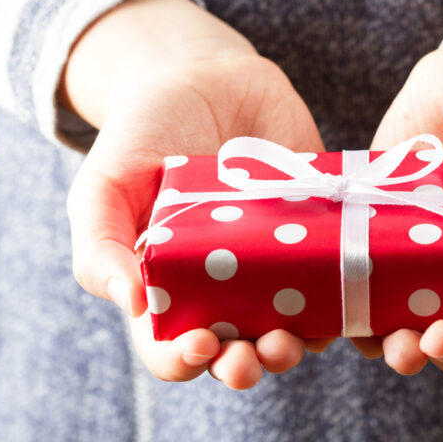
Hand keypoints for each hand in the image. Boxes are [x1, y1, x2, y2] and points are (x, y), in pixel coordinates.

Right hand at [62, 0, 332, 388]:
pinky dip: (342, 295)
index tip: (200, 344)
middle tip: (258, 354)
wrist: (209, 77)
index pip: (171, 347)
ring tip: (296, 337)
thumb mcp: (105, 184)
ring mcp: (271, 263)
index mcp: (166, 286)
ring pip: (289, 327)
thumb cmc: (145, 132)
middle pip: (236, 349)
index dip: (184, 360)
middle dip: (247, 365)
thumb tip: (130, 304)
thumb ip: (99, 244)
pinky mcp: (314, 235)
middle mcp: (221, 285)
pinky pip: (334, 279)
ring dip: (295, 345)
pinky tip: (344, 293)